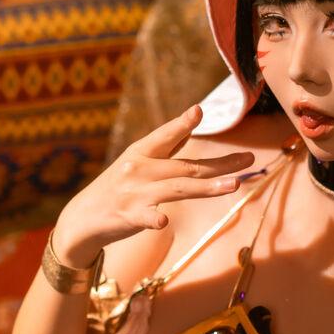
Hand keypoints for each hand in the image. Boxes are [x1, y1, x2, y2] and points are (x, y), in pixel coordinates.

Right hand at [54, 103, 255, 265]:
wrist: (84, 218)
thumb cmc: (118, 187)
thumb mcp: (137, 161)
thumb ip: (166, 145)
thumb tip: (194, 118)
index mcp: (142, 152)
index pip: (166, 136)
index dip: (182, 124)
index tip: (199, 111)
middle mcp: (139, 169)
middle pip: (187, 166)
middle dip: (221, 164)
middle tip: (249, 159)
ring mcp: (134, 193)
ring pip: (178, 189)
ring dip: (208, 188)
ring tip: (235, 185)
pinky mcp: (128, 216)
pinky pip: (146, 217)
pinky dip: (154, 218)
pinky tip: (164, 221)